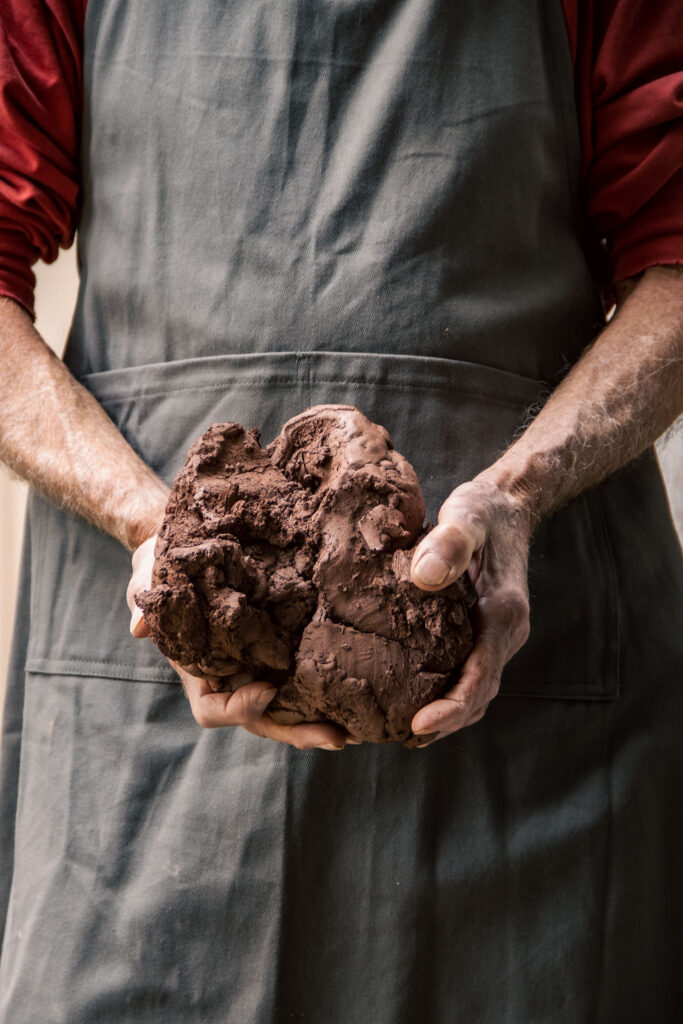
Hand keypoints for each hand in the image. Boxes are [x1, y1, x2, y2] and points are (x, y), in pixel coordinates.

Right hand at [127, 536, 349, 749]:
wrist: (194, 544)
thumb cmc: (167, 560)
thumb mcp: (147, 570)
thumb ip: (144, 594)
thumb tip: (141, 625)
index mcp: (197, 670)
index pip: (213, 709)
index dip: (238, 707)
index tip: (266, 689)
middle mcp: (229, 678)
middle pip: (260, 719)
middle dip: (296, 731)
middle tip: (334, 736)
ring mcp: (256, 668)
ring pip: (287, 709)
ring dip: (318, 722)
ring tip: (354, 730)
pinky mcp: (282, 650)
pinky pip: (303, 680)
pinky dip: (326, 693)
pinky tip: (358, 699)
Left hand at [409, 479, 531, 744]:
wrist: (507, 505)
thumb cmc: (482, 510)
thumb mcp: (465, 514)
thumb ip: (449, 542)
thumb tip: (423, 579)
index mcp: (503, 614)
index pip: (481, 677)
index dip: (451, 708)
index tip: (418, 726)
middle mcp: (504, 634)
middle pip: (478, 698)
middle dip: (442, 725)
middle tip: (392, 738)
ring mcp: (495, 637)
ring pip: (473, 692)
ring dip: (443, 717)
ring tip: (395, 732)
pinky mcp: (481, 634)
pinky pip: (464, 674)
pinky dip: (442, 694)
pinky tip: (405, 697)